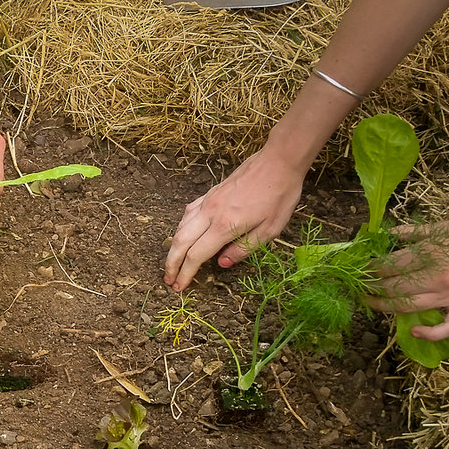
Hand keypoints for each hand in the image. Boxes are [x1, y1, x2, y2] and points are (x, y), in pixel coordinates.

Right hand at [164, 148, 306, 290]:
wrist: (277, 162)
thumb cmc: (279, 196)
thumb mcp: (270, 230)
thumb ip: (244, 249)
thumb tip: (222, 263)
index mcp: (225, 226)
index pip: (196, 255)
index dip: (185, 274)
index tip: (180, 287)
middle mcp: (210, 213)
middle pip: (180, 242)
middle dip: (171, 264)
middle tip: (168, 280)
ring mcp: (208, 201)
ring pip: (180, 227)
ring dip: (173, 247)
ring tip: (172, 261)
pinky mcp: (210, 193)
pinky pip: (187, 213)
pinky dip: (180, 227)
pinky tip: (183, 234)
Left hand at [368, 215, 448, 339]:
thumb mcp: (446, 226)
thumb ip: (414, 233)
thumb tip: (389, 234)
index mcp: (432, 256)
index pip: (391, 267)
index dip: (372, 268)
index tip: (363, 267)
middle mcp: (438, 281)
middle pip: (394, 288)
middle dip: (373, 287)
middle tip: (361, 285)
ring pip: (410, 308)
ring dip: (386, 306)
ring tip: (371, 302)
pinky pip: (448, 328)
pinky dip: (430, 333)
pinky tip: (413, 329)